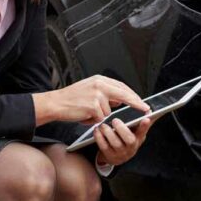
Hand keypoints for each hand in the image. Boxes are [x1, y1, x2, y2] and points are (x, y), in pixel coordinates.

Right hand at [32, 75, 149, 125]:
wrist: (55, 103)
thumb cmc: (70, 98)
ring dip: (99, 116)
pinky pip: (99, 118)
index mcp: (99, 80)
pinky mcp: (93, 106)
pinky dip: (92, 121)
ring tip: (86, 111)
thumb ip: (105, 93)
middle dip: (135, 103)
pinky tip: (83, 115)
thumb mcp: (89, 89)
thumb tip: (119, 100)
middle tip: (145, 108)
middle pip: (123, 95)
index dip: (133, 95)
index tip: (141, 101)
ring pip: (108, 112)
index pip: (121, 86)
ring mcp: (96, 95)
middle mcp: (99, 85)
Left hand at [95, 117, 152, 165]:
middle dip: (122, 129)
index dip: (144, 126)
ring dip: (108, 132)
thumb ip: (140, 122)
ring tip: (103, 125)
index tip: (146, 118)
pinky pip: (104, 146)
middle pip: (129, 140)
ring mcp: (120, 153)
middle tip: (115, 120)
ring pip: (115, 143)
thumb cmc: (126, 140)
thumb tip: (150, 110)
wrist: (116, 157)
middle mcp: (131, 147)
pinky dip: (99, 137)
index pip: (143, 131)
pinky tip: (97, 130)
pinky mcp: (109, 155)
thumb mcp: (135, 133)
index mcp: (138, 138)